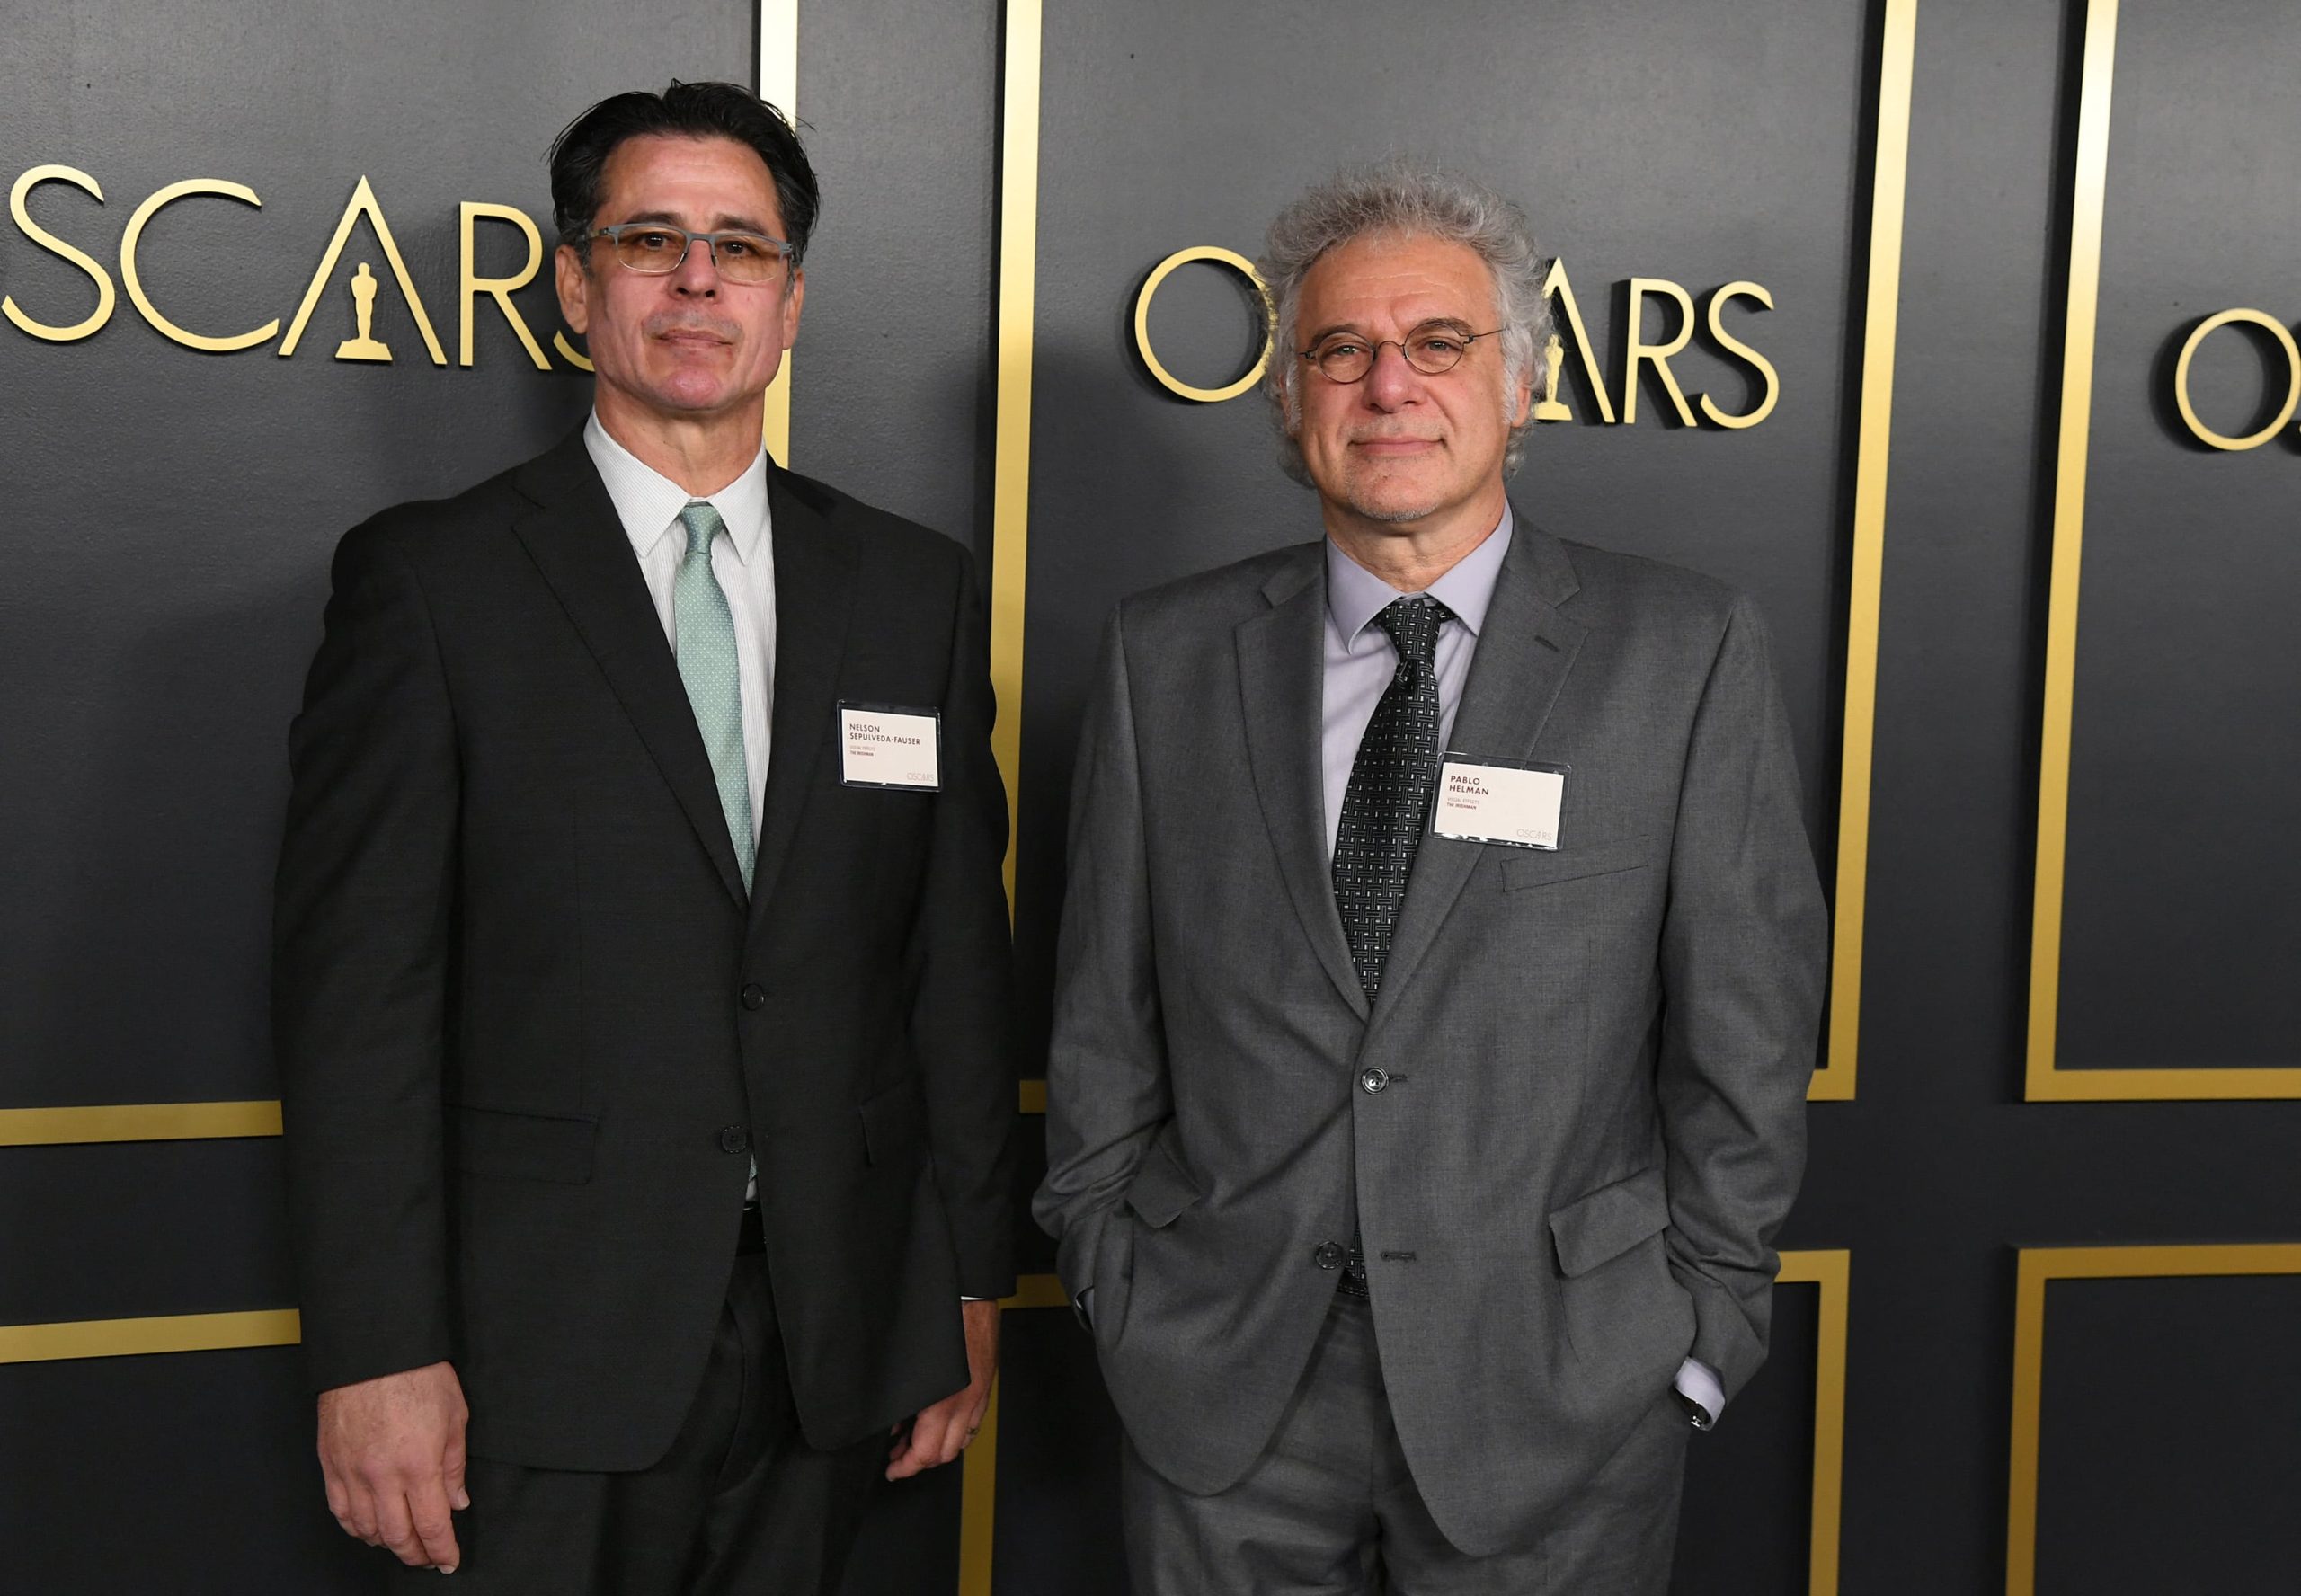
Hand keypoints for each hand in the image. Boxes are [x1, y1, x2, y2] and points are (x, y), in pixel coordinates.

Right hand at [316, 1360, 469, 1569]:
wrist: (372, 1350)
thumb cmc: (417, 1374)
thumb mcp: (455, 1415)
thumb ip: (454, 1465)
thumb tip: (457, 1501)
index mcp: (419, 1464)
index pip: (432, 1525)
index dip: (441, 1550)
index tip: (448, 1561)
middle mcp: (383, 1475)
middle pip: (397, 1536)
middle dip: (415, 1554)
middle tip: (427, 1558)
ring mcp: (352, 1472)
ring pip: (366, 1528)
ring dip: (386, 1543)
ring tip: (402, 1544)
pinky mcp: (331, 1464)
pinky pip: (340, 1510)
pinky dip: (355, 1527)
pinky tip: (368, 1529)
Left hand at [886, 1299, 998, 1479]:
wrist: (970, 1300)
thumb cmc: (942, 1325)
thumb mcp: (911, 1367)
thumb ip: (904, 1402)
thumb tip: (895, 1424)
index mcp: (943, 1403)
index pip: (926, 1454)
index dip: (906, 1467)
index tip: (892, 1470)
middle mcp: (965, 1405)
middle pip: (944, 1455)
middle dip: (919, 1462)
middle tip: (898, 1457)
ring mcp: (977, 1398)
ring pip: (960, 1442)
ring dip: (937, 1448)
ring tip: (913, 1441)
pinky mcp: (983, 1388)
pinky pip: (971, 1424)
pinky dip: (954, 1432)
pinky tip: (938, 1423)